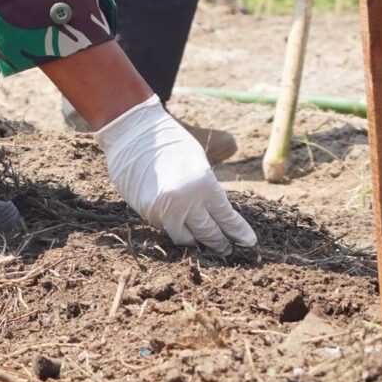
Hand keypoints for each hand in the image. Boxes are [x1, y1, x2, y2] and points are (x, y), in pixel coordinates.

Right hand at [94, 96, 254, 253]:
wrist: (133, 132)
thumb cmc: (171, 141)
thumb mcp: (200, 161)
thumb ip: (210, 189)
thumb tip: (222, 213)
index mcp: (204, 185)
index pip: (227, 219)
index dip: (239, 233)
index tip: (248, 242)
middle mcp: (185, 201)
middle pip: (209, 233)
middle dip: (221, 243)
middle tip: (228, 249)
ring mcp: (163, 208)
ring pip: (186, 238)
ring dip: (197, 242)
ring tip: (204, 243)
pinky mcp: (146, 211)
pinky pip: (165, 228)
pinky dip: (175, 229)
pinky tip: (182, 227)